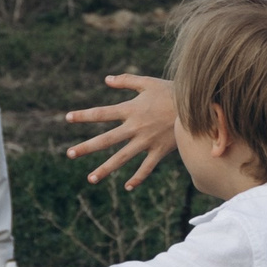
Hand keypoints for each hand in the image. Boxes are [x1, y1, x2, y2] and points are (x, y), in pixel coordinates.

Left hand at [65, 74, 178, 188]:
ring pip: (122, 158)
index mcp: (131, 109)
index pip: (101, 113)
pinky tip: (127, 187)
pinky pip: (146, 168)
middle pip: (106, 140)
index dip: (84, 115)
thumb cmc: (172, 92)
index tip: (67, 118)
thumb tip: (106, 79)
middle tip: (69, 154)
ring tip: (90, 179)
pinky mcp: (160, 151)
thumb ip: (127, 81)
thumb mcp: (148, 83)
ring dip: (105, 169)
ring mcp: (147, 141)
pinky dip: (137, 178)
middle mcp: (135, 127)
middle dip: (86, 147)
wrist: (198, 107)